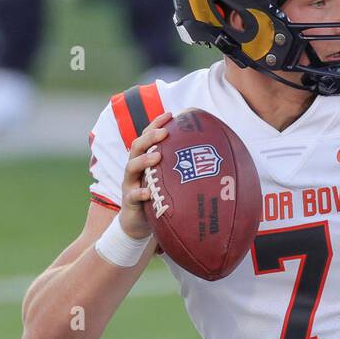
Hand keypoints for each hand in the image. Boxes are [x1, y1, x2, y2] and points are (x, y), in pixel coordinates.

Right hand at [120, 111, 172, 239]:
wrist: (137, 223)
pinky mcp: (129, 201)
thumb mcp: (167, 181)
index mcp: (143, 160)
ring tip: (157, 157)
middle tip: (164, 133)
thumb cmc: (156, 198)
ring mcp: (129, 184)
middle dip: (149, 137)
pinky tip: (148, 192)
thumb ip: (180, 170)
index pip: (147, 137)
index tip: (170, 115)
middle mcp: (134, 169)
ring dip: (143, 160)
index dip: (156, 124)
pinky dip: (140, 192)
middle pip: (136, 147)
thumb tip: (210, 160)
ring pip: (131, 167)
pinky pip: (132, 195)